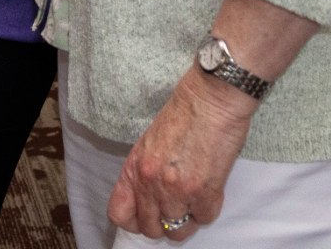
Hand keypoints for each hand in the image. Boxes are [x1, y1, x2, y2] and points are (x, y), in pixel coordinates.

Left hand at [107, 67, 253, 239]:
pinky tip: (207, 190)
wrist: (210, 99)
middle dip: (162, 223)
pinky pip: (204, 219)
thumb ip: (145, 172)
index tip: (145, 216)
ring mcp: (178, 191)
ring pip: (178, 231)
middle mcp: (151, 182)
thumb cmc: (183, 114)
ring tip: (192, 200)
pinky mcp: (205, 193)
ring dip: (186, 219)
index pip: (119, 213)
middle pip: (151, 228)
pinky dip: (206, 210)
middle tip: (174, 208)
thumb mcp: (150, 142)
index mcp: (135, 167)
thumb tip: (148, 200)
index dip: (133, 219)